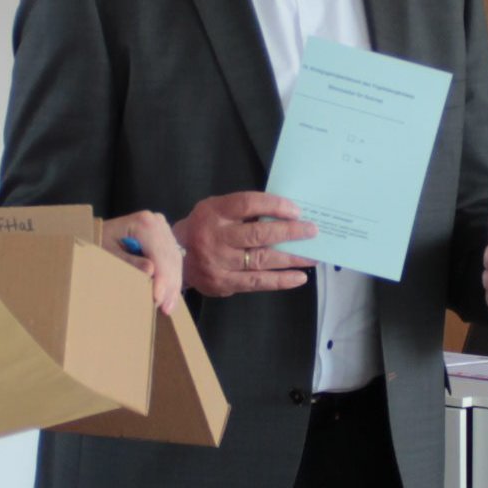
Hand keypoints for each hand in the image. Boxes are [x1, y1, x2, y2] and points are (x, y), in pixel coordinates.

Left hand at [102, 209, 184, 314]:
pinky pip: (173, 261)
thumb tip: (151, 271)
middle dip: (168, 285)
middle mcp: (157, 222)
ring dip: (173, 285)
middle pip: (169, 257)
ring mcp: (163, 229)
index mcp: (143, 222)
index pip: (158, 253)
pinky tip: (169, 296)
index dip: (161, 277)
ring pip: (175, 261)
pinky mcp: (165, 238)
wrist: (100, 232)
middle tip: (164, 309)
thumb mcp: (107, 251)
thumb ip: (127, 261)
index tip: (157, 298)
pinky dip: (172, 279)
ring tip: (168, 307)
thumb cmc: (99, 240)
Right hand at [178, 191, 316, 297]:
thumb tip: (284, 213)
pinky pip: (257, 282)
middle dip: (289, 232)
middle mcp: (216, 237)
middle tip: (312, 231)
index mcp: (214, 212)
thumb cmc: (204, 227)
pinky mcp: (224, 283)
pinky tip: (299, 277)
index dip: (273, 205)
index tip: (296, 210)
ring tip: (312, 256)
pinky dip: (280, 280)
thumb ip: (243, 210)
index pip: (247, 204)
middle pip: (257, 234)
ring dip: (291, 258)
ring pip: (261, 260)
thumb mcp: (216, 209)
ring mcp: (219, 263)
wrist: (175, 257)